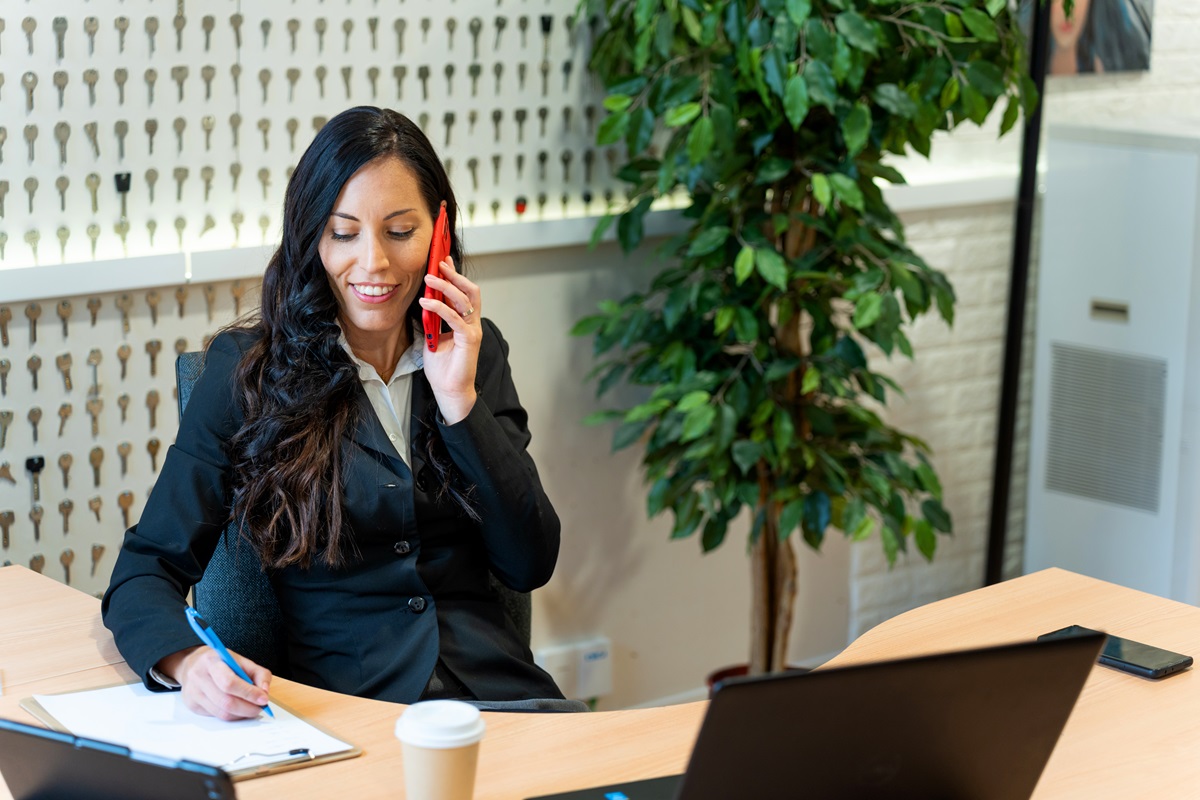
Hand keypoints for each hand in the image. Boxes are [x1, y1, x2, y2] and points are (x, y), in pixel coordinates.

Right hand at [157, 645, 272, 720]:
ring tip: (251, 709)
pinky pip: (216, 716)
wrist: (193, 664)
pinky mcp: (192, 705)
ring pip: (222, 712)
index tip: (263, 699)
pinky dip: (231, 715)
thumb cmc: (221, 662)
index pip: (230, 682)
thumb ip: (259, 674)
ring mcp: (193, 693)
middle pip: (226, 701)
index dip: (249, 693)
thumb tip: (265, 692)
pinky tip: (237, 709)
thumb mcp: (241, 660)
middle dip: (248, 708)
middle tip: (260, 708)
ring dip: (241, 714)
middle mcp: (199, 677)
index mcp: (212, 662)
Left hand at [418, 256, 481, 423]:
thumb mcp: (432, 337)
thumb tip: (422, 301)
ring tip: (429, 278)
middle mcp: (472, 323)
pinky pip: (455, 318)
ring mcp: (472, 331)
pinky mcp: (469, 340)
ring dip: (446, 286)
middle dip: (454, 274)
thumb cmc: (443, 367)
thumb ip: (432, 320)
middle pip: (469, 291)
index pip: (463, 292)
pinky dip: (440, 307)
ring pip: (464, 300)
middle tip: (439, 263)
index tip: (443, 259)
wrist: (449, 390)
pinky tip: (426, 302)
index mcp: (464, 321)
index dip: (455, 274)